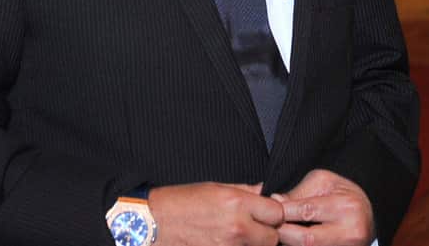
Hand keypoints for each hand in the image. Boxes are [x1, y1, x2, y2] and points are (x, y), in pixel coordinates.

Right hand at [148, 182, 284, 245]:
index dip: (273, 213)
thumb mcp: (213, 188)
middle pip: (272, 237)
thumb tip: (262, 192)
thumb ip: (243, 191)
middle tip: (252, 227)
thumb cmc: (178, 203)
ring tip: (233, 234)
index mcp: (236, 203)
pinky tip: (222, 241)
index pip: (276, 212)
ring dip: (252, 243)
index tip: (266, 212)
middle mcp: (237, 227)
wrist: (153, 225)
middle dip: (266, 232)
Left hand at [273, 170, 372, 245]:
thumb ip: (299, 193)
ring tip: (280, 233)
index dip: (282, 212)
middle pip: (307, 239)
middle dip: (283, 232)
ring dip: (290, 243)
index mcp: (346, 207)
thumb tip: (274, 202)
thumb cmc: (343, 193)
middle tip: (270, 226)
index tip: (269, 210)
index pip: (306, 211)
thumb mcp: (323, 182)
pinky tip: (292, 240)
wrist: (369, 212)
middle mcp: (350, 232)